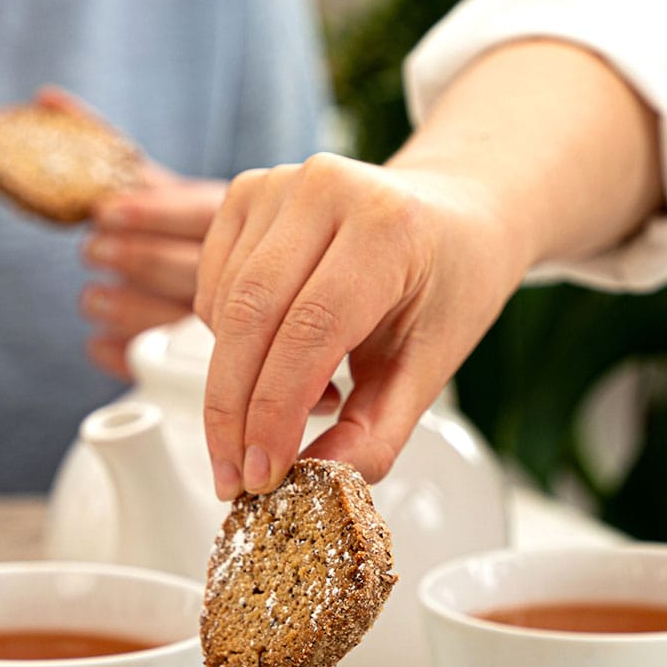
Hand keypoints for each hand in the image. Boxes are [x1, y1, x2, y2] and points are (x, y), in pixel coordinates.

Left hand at [34, 87, 225, 380]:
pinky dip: (122, 355)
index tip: (106, 213)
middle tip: (94, 252)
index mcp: (235, 216)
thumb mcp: (175, 192)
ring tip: (93, 300)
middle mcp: (241, 267)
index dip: (151, 214)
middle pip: (189, 268)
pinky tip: (99, 346)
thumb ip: (120, 155)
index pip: (198, 214)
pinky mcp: (199, 362)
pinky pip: (160, 362)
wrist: (268, 297)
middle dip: (133, 259)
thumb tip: (45, 98)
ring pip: (180, 318)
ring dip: (126, 309)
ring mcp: (223, 319)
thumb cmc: (205, 236)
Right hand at [194, 152, 527, 498]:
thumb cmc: (449, 286)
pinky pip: (211, 290)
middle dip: (232, 411)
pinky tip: (280, 357)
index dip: (276, 411)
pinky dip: (230, 345)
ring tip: (298, 404)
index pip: (311, 329)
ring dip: (238, 381)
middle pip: (250, 316)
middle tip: (233, 477)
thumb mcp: (430, 368)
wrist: (455, 219)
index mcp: (388, 227)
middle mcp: (326, 189)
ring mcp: (279, 185)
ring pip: (223, 308)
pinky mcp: (245, 194)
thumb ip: (376, 433)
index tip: (263, 474)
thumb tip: (315, 482)